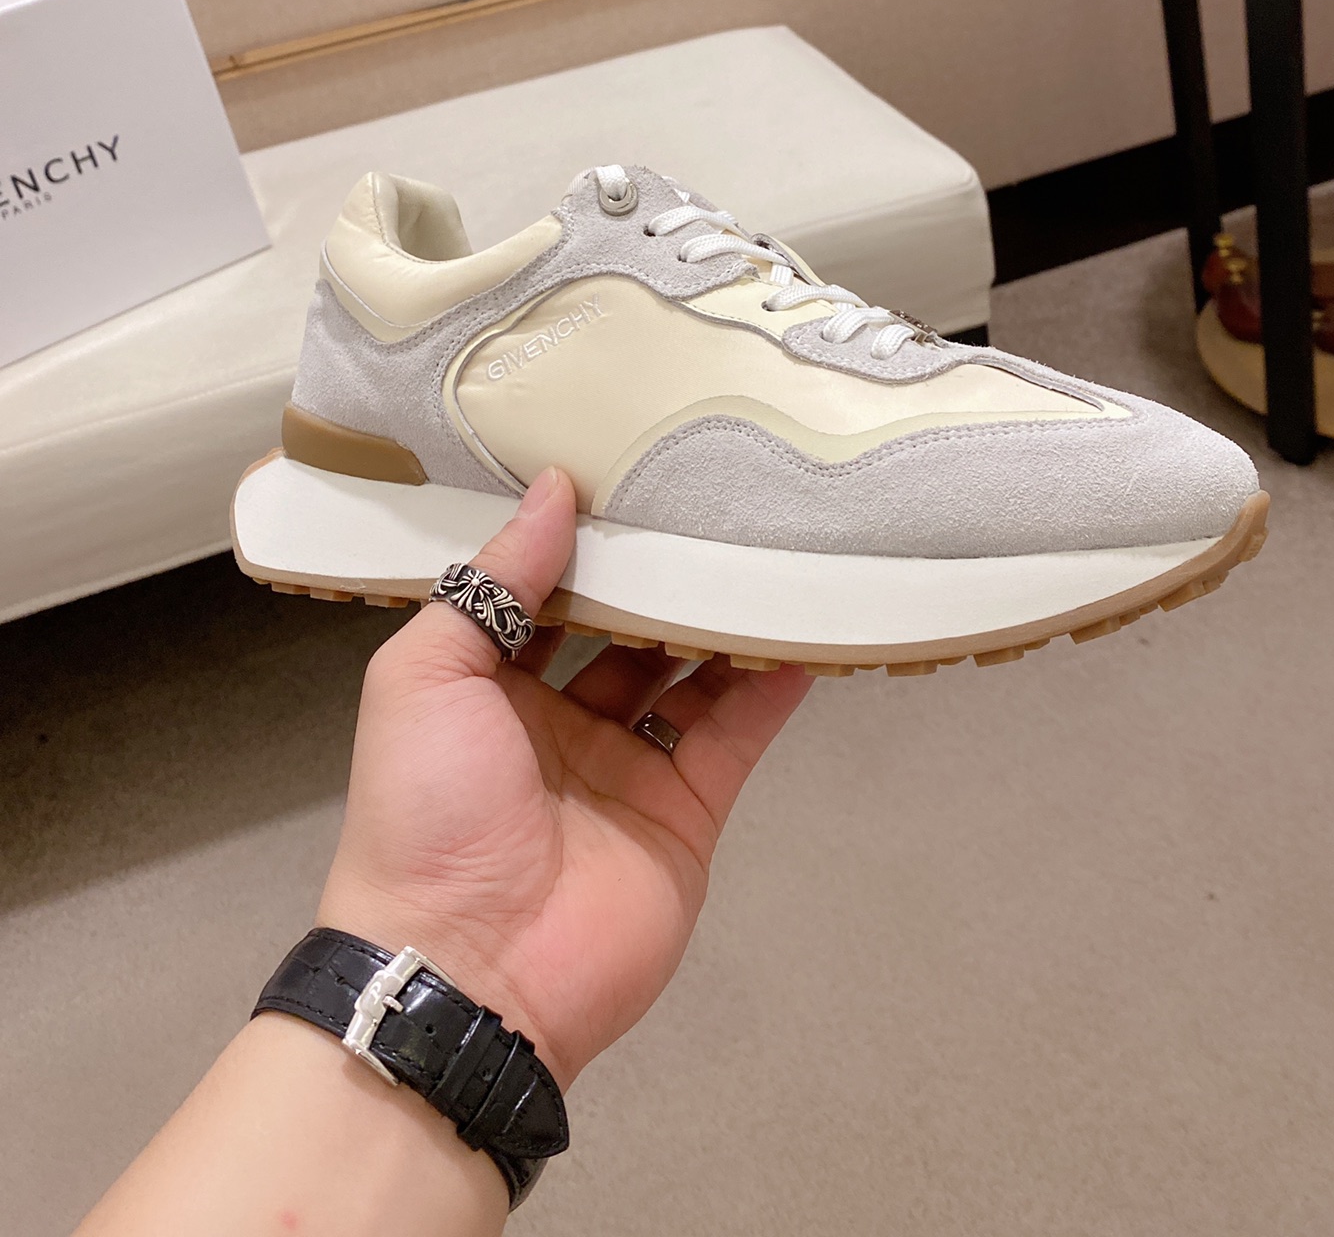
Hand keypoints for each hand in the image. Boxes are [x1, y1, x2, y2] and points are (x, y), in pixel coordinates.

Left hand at [318, 467, 810, 1087]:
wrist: (469, 970)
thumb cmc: (427, 811)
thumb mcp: (425, 676)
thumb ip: (491, 582)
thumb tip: (554, 488)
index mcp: (487, 689)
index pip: (542, 596)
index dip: (579, 542)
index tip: (622, 471)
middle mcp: (560, 723)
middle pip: (625, 631)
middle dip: (660, 575)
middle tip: (708, 498)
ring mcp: (627, 769)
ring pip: (688, 674)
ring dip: (720, 620)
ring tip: (765, 546)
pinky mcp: (687, 811)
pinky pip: (734, 734)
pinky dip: (768, 685)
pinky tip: (799, 628)